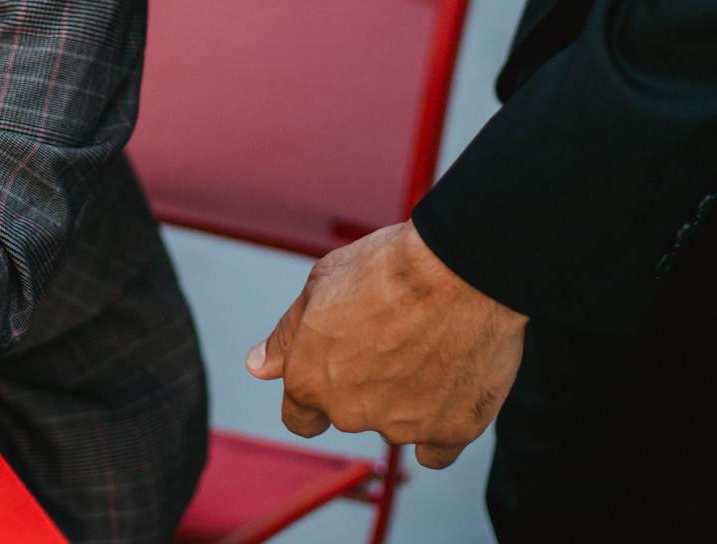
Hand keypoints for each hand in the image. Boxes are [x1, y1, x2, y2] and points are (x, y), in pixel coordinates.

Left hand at [247, 221, 525, 468]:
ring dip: (405, 400)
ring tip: (427, 347)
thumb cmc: (387, 269)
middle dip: (363, 388)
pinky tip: (447, 388)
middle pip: (350, 416)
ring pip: (397, 426)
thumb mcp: (319, 285)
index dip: (314, 395)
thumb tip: (258, 366)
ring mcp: (401, 427)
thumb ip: (287, 335)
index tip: (336, 373)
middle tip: (391, 339)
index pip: (299, 417)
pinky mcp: (451, 431)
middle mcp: (349, 413)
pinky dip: (441, 425)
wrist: (458, 270)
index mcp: (310, 379)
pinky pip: (438, 448)